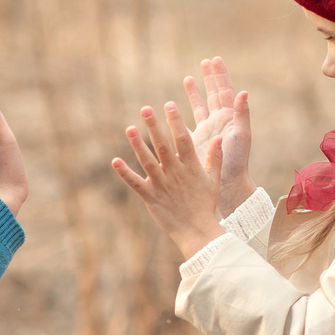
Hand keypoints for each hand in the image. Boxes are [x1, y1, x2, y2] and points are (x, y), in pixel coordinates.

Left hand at [112, 99, 225, 258]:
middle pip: (163, 146)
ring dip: (138, 145)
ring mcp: (162, 185)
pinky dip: (125, 173)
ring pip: (147, 161)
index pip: (183, 139)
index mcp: (191, 167)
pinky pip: (136, 183)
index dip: (176, 121)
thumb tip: (219, 137)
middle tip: (145, 109)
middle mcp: (175, 173)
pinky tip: (115, 161)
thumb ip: (215, 158)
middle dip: (154, 126)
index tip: (169, 104)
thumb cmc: (205, 204)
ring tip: (130, 128)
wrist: (196, 230)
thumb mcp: (214, 180)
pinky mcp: (150, 197)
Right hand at [181, 57, 252, 216]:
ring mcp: (205, 133)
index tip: (215, 60)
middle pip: (211, 96)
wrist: (227, 185)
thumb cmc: (237, 161)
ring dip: (192, 94)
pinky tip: (167, 112)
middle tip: (204, 62)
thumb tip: (242, 91)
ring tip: (186, 79)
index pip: (224, 92)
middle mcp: (216, 123)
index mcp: (228, 118)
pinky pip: (183, 127)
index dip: (219, 76)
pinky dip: (174, 121)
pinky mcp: (194, 144)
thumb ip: (241, 114)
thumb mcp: (241, 136)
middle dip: (208, 79)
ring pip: (197, 108)